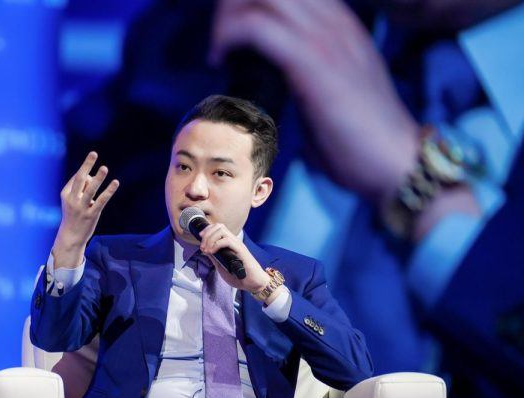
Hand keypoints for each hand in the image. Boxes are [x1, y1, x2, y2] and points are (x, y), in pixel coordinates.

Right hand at [52, 152, 118, 267]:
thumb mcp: (73, 201)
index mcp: (66, 193)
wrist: (71, 236)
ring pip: (90, 189)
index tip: (90, 179)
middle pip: (80, 179)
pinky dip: (108, 191)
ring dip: (98, 178)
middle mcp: (72, 199)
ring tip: (104, 168)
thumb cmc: (74, 215)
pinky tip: (115, 183)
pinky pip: (101, 200)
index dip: (86, 174)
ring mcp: (81, 207)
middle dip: (86, 165)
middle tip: (93, 153)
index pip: (77, 178)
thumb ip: (82, 188)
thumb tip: (93, 177)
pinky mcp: (91, 214)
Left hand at [198, 223, 269, 292]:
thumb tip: (204, 250)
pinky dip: (216, 245)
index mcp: (230, 243)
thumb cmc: (240, 276)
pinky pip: (227, 241)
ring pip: (222, 231)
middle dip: (207, 234)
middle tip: (202, 247)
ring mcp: (238, 244)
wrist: (253, 283)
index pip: (218, 228)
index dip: (207, 230)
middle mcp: (234, 241)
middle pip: (219, 226)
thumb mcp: (221, 266)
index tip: (200, 238)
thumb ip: (214, 258)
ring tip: (206, 250)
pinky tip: (212, 253)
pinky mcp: (241, 250)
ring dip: (210, 239)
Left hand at [211, 0, 419, 204]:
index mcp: (341, 26)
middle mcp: (335, 23)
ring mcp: (326, 39)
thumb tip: (267, 91)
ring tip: (218, 47)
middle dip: (236, 3)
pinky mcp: (312, 62)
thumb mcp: (330, 95)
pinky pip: (257, 27)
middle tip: (219, 36)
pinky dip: (229, 36)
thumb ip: (303, 80)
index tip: (230, 30)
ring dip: (229, 15)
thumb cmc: (362, 141)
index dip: (253, 3)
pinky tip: (220, 59)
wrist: (398, 163)